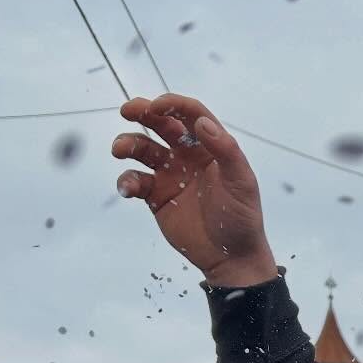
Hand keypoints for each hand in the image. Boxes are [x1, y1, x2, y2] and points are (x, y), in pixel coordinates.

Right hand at [113, 95, 277, 285]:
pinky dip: (127, 180)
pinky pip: (136, 180)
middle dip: (142, 113)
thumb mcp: (242, 182)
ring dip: (128, 144)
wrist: (231, 257)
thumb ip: (225, 150)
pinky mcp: (156, 196)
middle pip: (161, 124)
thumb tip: (202, 122)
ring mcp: (170, 174)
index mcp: (211, 147)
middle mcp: (188, 155)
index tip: (155, 106)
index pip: (190, 114)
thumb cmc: (242, 218)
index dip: (172, 104)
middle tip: (127, 111)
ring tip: (120, 150)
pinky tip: (128, 188)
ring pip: (143, 149)